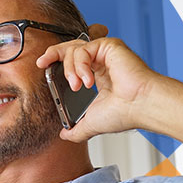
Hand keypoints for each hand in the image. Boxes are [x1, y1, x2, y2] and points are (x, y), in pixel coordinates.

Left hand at [36, 34, 158, 142]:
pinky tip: (88, 81)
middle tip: (42, 63)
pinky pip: (83, 49)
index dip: (56, 60)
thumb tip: (64, 136)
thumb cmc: (125, 113)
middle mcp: (101, 62)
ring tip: (77, 86)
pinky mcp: (110, 46)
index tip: (42, 65)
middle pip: (69, 48)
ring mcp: (105, 53)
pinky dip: (80, 65)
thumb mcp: (91, 123)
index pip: (71, 61)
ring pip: (73, 48)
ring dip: (69, 68)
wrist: (141, 107)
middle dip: (52, 53)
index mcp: (97, 76)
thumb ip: (76, 129)